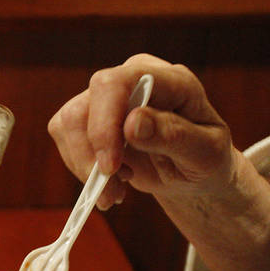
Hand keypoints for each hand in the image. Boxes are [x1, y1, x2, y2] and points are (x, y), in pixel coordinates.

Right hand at [48, 53, 237, 209]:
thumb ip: (174, 135)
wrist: (191, 170)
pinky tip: (109, 182)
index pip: (116, 84)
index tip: (110, 167)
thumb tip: (133, 122)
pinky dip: (81, 168)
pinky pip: (65, 139)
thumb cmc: (204, 157)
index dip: (105, 125)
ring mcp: (106, 97)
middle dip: (91, 156)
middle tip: (112, 192)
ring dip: (85, 167)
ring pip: (68, 125)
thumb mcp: (204, 153)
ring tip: (115, 192)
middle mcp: (131, 79)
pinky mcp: (87, 117)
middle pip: (83, 107)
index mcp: (167, 79)